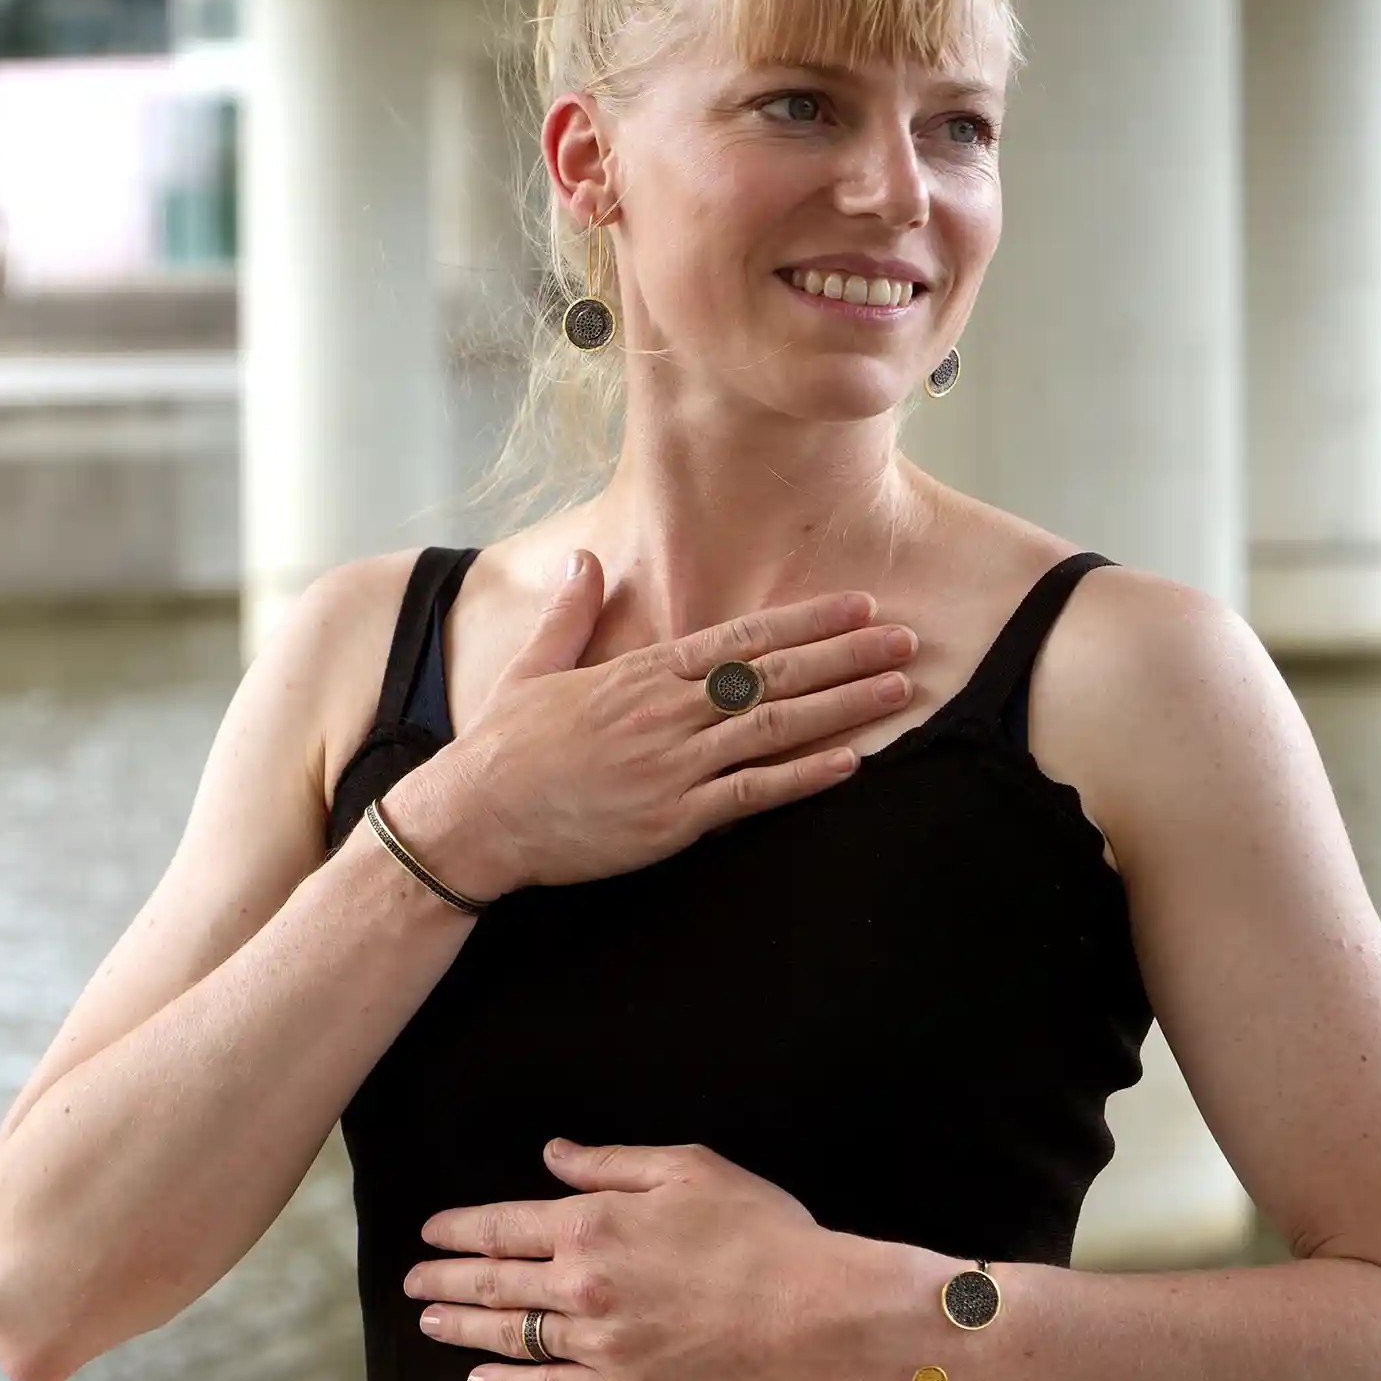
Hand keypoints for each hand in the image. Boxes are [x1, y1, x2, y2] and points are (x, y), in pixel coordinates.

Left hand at [402, 1139, 844, 1380]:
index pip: (503, 1227)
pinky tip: (481, 1378)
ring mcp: (599, 1343)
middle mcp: (582, 1286)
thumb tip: (553, 1156)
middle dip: (445, 1280)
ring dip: (462, 1328)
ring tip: (429, 1322)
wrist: (812, 1311)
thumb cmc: (758, 1231)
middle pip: (493, 1284)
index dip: (460, 1230)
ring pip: (510, 1337)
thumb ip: (609, 1164)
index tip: (431, 1233)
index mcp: (593, 1225)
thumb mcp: (685, 1169)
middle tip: (412, 1281)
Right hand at [407, 550, 919, 896]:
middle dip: (845, 654)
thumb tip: (583, 560)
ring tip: (897, 690)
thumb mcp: (533, 668)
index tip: (855, 604)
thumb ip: (570, 614)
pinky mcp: (672, 820)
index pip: (739, 637)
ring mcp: (672, 766)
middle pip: (772, 674)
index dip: (804, 620)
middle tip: (905, 638)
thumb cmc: (501, 747)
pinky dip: (803, 777)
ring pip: (774, 727)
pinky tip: (849, 763)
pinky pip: (751, 795)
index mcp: (639, 674)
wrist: (474, 818)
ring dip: (843, 707)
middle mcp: (664, 712)